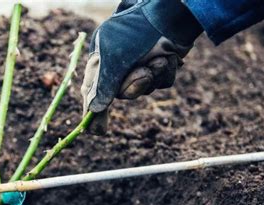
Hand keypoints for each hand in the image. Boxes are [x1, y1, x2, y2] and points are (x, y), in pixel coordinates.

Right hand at [81, 0, 202, 134]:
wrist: (171, 13)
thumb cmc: (136, 32)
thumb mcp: (113, 59)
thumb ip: (102, 86)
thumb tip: (93, 111)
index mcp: (101, 61)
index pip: (93, 91)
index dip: (94, 111)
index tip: (95, 131)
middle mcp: (119, 65)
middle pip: (123, 94)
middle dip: (135, 86)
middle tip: (143, 73)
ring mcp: (140, 65)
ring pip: (145, 90)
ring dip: (154, 76)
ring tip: (158, 57)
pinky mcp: (159, 65)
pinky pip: (161, 82)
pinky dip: (166, 72)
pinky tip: (168, 56)